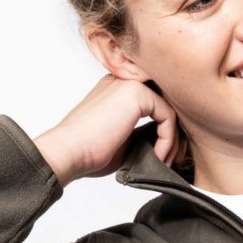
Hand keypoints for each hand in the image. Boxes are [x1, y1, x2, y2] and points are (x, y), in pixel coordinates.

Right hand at [33, 75, 180, 187]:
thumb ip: (143, 132)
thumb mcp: (123, 141)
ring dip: (172, 139)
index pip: (154, 103)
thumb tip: (166, 138)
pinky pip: (167, 115)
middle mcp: (123, 81)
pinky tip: (159, 155)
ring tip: (164, 161)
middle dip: (173, 134)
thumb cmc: (88, 152)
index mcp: (116, 90)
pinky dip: (168, 139)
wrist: (69, 152)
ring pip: (168, 109)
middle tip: (172, 159)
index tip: (165, 155)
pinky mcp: (135, 92)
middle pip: (164, 103)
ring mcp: (129, 83)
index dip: (164, 129)